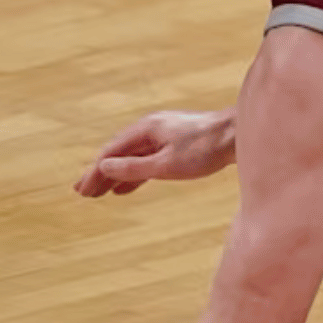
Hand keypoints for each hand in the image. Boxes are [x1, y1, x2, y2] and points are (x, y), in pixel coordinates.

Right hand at [74, 109, 233, 196]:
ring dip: (116, 175)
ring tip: (101, 193)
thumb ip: (135, 168)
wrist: (240, 135)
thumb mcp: (167, 164)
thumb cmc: (207, 150)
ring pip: (133, 157)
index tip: (83, 191)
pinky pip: (147, 159)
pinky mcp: (177, 143)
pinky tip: (127, 187)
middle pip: (118, 154)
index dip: (95, 173)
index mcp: (145, 130)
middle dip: (100, 174)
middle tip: (83, 193)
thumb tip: (103, 167)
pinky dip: (134, 173)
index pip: (111, 153)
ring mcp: (164, 135)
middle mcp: (151, 129)